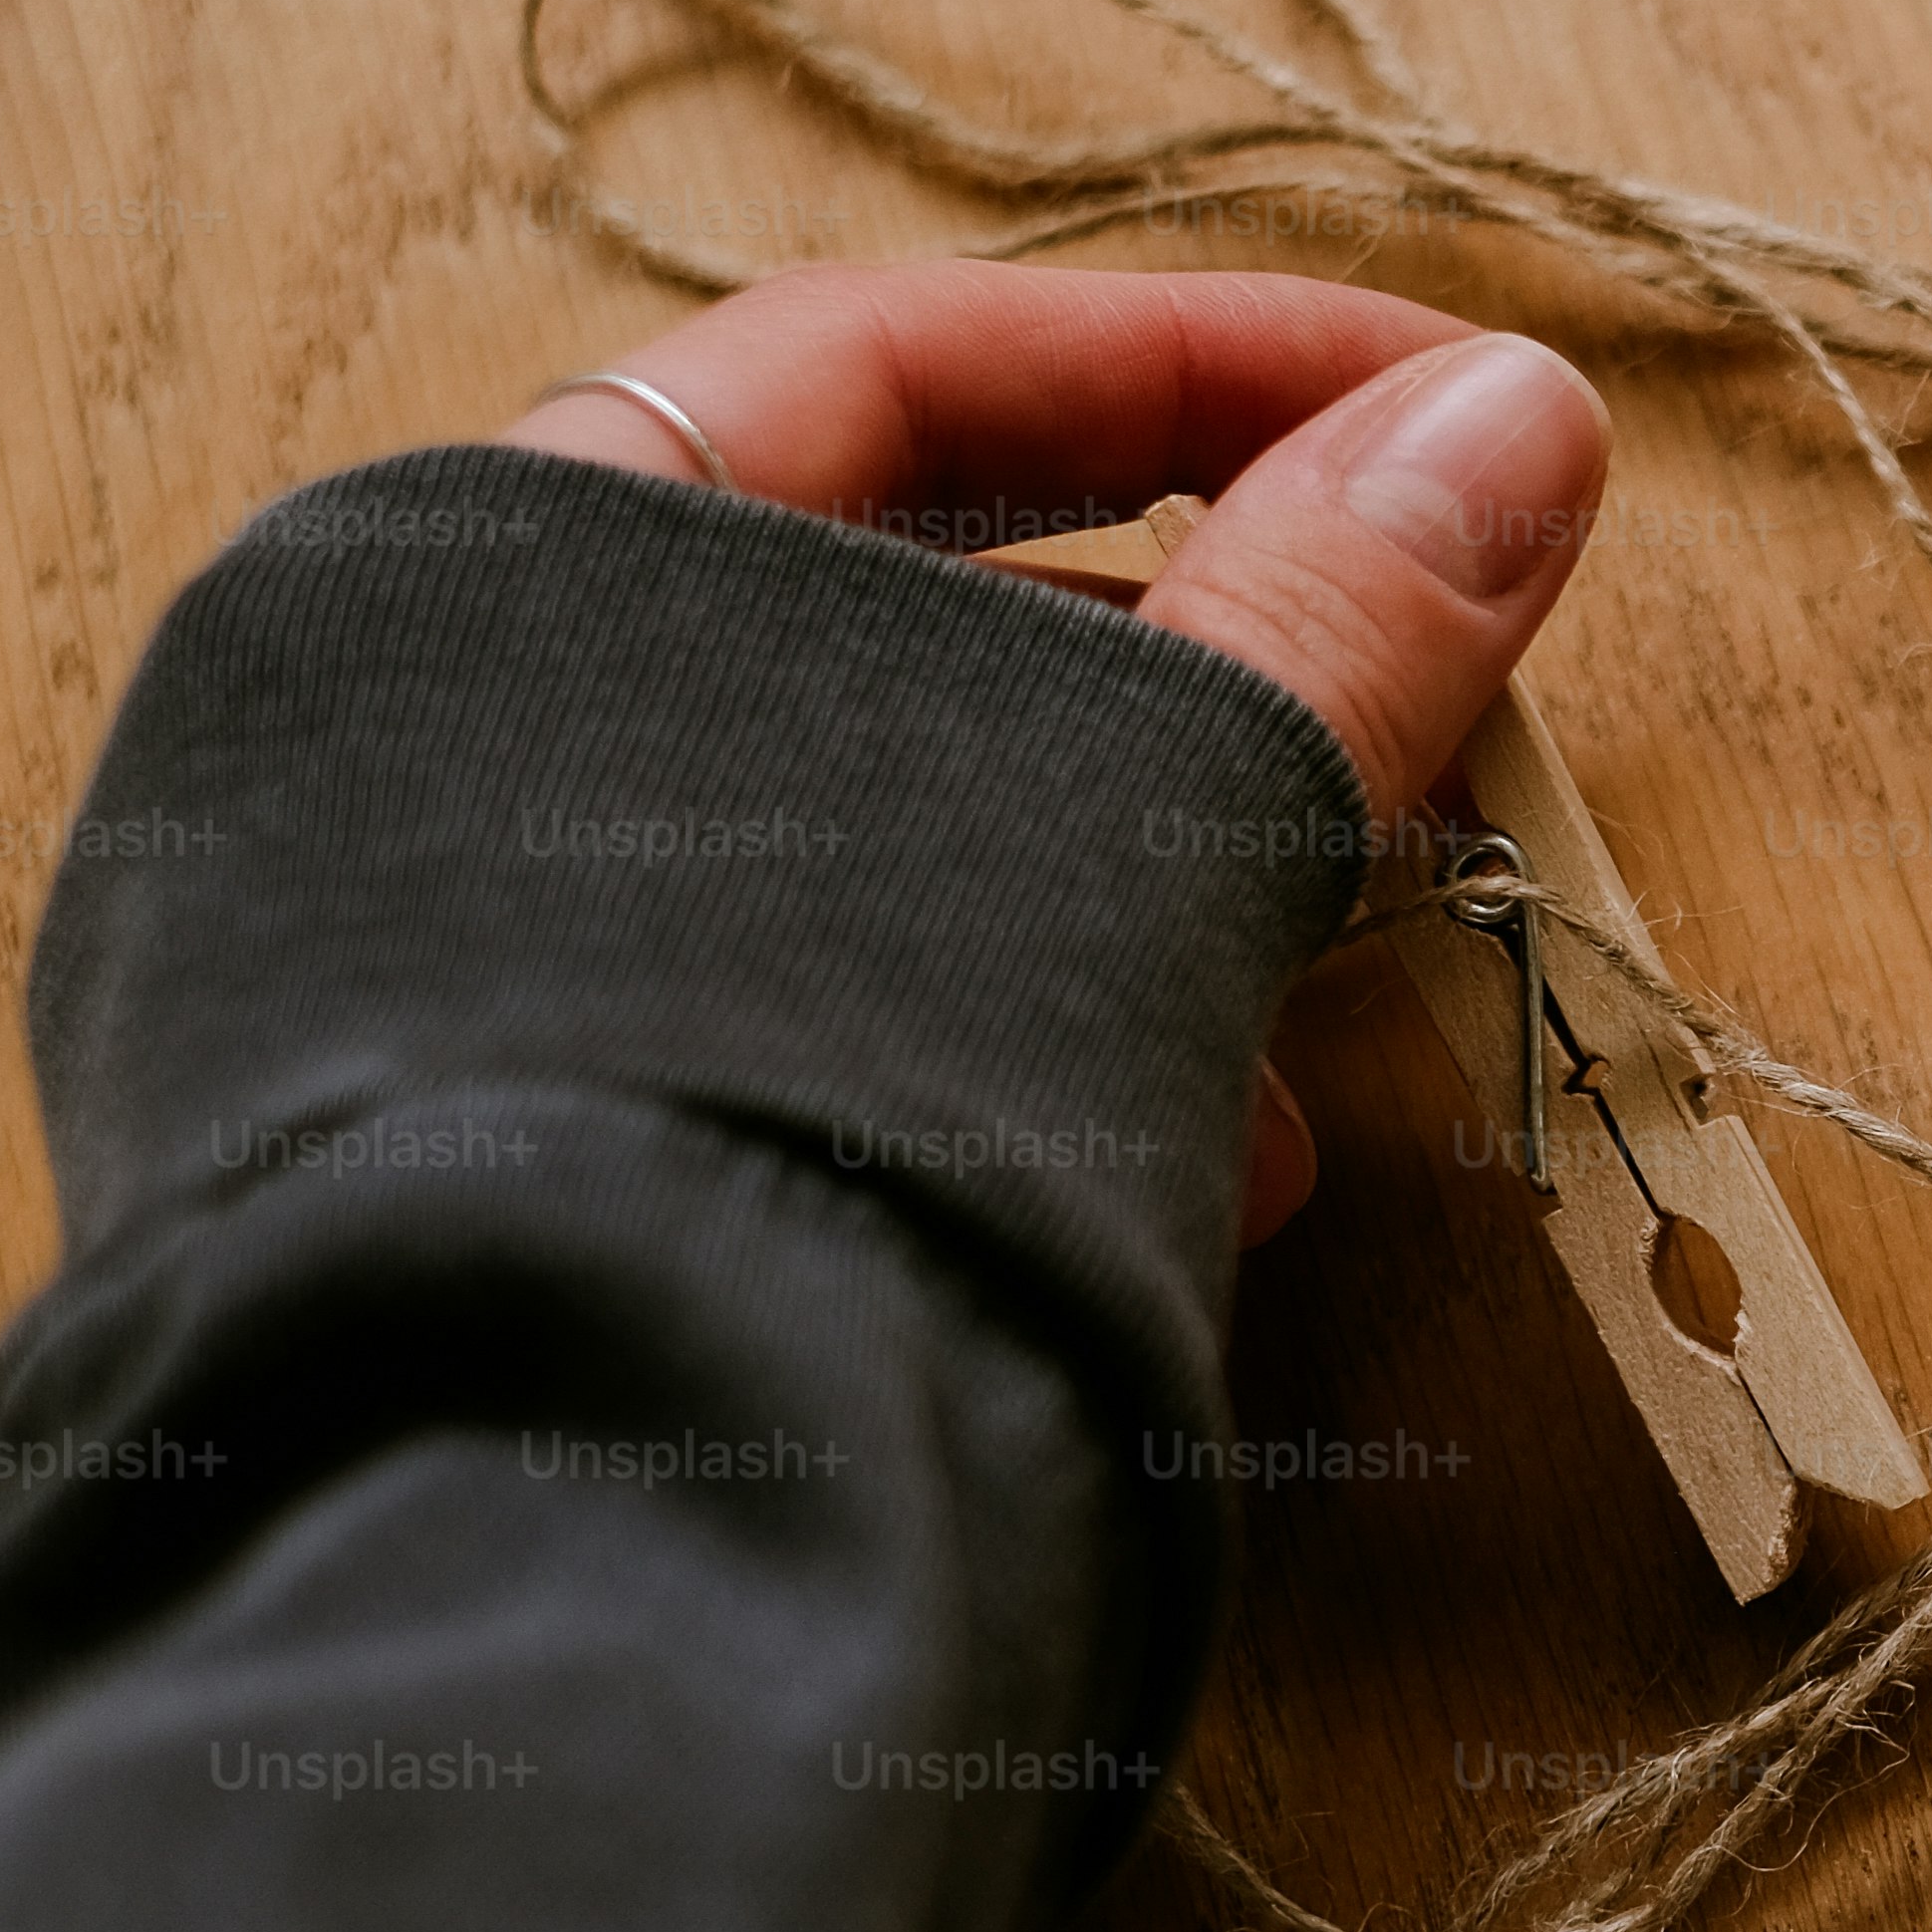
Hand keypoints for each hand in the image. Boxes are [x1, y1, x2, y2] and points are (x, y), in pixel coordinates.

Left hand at [503, 263, 1612, 1241]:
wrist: (582, 1571)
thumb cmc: (836, 1131)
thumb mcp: (1142, 832)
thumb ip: (1335, 619)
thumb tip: (1519, 417)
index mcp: (491, 567)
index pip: (901, 360)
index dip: (1214, 361)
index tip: (1465, 420)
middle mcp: (411, 746)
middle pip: (885, 608)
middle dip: (1202, 672)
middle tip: (1425, 725)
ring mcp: (435, 981)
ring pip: (863, 848)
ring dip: (1140, 892)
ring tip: (1320, 997)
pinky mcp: (513, 1184)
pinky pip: (802, 1034)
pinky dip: (1019, 1050)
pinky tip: (1194, 1163)